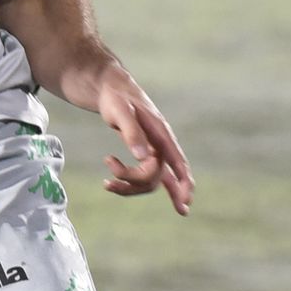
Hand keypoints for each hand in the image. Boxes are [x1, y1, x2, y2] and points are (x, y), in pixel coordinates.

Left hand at [97, 72, 193, 215]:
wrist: (111, 89)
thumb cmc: (116, 97)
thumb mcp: (120, 110)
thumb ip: (132, 132)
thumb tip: (142, 157)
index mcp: (160, 132)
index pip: (177, 161)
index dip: (183, 182)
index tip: (185, 201)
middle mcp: (160, 145)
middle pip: (157, 176)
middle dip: (134, 181)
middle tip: (108, 174)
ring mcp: (154, 151)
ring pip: (149, 181)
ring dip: (128, 186)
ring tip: (105, 182)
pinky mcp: (145, 155)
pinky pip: (145, 177)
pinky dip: (131, 185)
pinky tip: (111, 185)